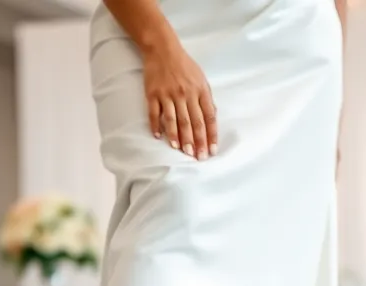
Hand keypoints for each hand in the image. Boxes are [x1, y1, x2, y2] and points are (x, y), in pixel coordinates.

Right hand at [144, 45, 216, 159]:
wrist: (162, 49)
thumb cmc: (184, 66)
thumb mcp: (201, 79)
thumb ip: (206, 99)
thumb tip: (212, 118)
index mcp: (200, 91)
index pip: (208, 117)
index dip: (211, 135)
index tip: (211, 150)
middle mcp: (185, 93)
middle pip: (192, 122)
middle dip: (196, 141)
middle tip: (197, 156)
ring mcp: (168, 94)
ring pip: (174, 120)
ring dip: (177, 137)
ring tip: (181, 150)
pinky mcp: (152, 93)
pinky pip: (154, 113)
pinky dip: (156, 126)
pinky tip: (159, 137)